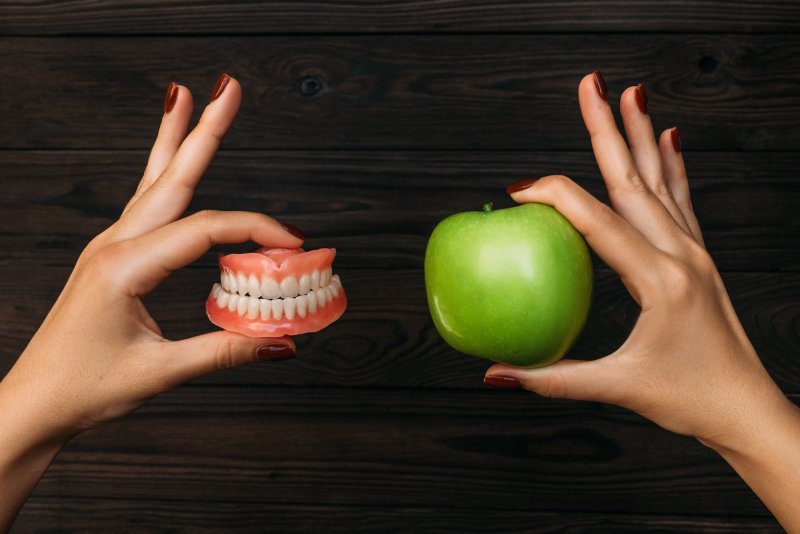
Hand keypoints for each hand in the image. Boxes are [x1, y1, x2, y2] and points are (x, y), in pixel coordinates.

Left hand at [0, 74, 301, 525]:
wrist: (36, 401)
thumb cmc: (85, 387)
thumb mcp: (161, 372)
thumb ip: (226, 351)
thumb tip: (282, 343)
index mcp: (125, 267)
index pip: (205, 229)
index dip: (256, 230)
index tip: (294, 245)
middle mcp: (115, 246)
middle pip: (173, 177)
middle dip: (204, 130)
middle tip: (228, 89)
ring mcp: (111, 247)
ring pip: (154, 181)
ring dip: (177, 138)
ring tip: (191, 98)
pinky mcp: (114, 257)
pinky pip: (145, 203)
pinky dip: (163, 172)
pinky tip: (170, 159)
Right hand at [484, 72, 799, 526]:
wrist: (749, 409)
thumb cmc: (689, 400)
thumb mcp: (618, 388)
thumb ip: (553, 379)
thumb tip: (496, 373)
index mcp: (659, 280)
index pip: (598, 221)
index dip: (554, 197)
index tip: (517, 191)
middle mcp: (681, 254)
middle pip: (633, 180)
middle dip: (607, 128)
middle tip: (591, 84)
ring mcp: (695, 252)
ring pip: (661, 181)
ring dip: (641, 135)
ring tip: (631, 94)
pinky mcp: (700, 258)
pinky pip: (683, 200)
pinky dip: (673, 166)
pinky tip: (670, 139)